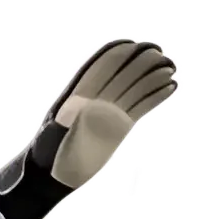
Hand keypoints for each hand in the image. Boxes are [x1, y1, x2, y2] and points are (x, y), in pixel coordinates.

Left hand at [0, 38, 177, 218]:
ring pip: (135, 88)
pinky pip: (141, 107)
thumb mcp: (52, 137)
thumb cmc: (46, 154)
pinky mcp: (119, 126)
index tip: (135, 44)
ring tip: (171, 68)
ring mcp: (109, 112)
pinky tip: (171, 86)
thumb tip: (75, 109)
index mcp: (80, 94)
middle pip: (123, 73)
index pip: (102, 67)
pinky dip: (156, 96)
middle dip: (141, 61)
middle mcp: (97, 100)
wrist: (51, 174)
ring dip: (153, 76)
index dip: (118, 53)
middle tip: (161, 55)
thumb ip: (63, 123)